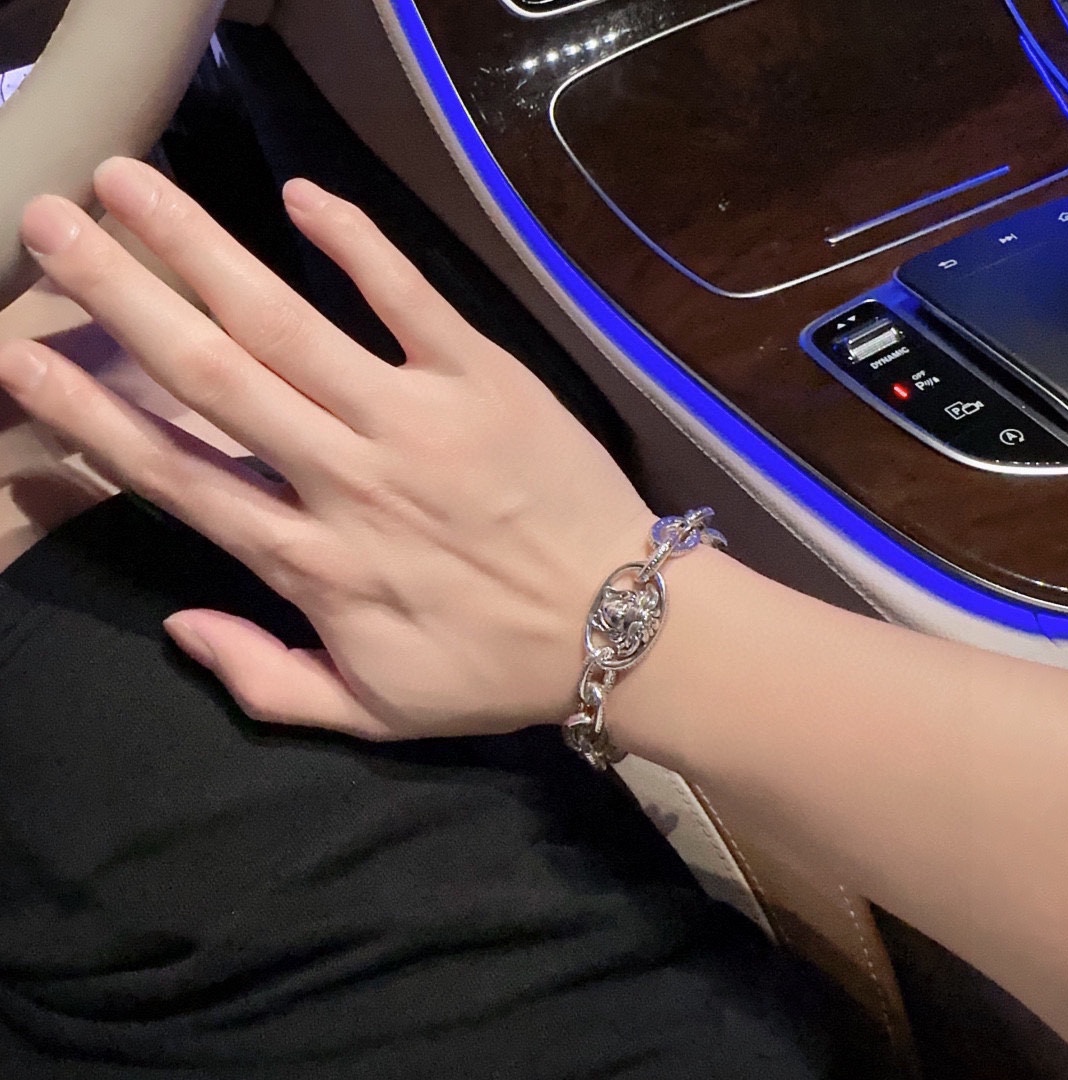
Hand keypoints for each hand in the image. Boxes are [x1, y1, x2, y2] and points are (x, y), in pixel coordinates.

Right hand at [0, 158, 651, 738]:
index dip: (90, 416)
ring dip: (201, 250)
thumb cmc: (496, 669)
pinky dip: (358, 244)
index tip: (22, 358)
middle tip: (52, 229)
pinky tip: (301, 196)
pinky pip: (410, 299)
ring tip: (130, 187)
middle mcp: (347, 479)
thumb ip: (266, 680)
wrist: (621, 627)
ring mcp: (415, 420)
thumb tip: (178, 625)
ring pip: (287, 325)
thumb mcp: (373, 711)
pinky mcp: (484, 378)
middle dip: (121, 299)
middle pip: (212, 378)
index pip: (178, 476)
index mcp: (312, 562)